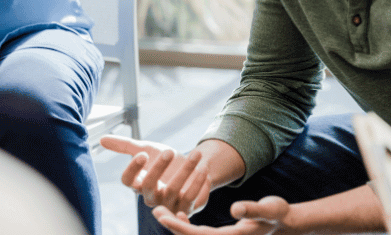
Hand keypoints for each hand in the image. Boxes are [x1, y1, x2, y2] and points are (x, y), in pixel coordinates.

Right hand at [100, 135, 209, 216]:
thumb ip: (124, 145)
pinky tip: (203, 169)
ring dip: (185, 171)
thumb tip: (101, 139)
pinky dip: (198, 185)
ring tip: (195, 154)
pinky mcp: (186, 209)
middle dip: (159, 168)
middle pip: (149, 186)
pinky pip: (191, 199)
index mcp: (138, 182)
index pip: (127, 181)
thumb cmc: (164, 159)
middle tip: (169, 150)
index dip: (132, 169)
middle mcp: (151, 196)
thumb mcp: (146, 148)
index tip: (142, 154)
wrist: (189, 166)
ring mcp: (168, 204)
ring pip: (173, 191)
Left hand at [152, 196, 295, 234]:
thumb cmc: (278, 214)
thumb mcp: (269, 208)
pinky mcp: (224, 234)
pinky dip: (187, 224)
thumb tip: (234, 209)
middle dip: (173, 225)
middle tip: (155, 210)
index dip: (180, 226)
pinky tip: (178, 212)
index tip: (163, 216)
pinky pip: (201, 232)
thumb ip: (252, 209)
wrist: (286, 222)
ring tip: (160, 210)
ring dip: (177, 224)